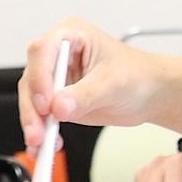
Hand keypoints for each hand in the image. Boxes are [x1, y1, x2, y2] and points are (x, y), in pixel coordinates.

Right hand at [18, 18, 163, 152]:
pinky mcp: (56, 98)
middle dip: (33, 108)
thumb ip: (85, 95)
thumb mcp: (114, 83)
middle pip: (32, 78)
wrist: (150, 93)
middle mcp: (58, 53)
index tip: (45, 103)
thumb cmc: (138, 75)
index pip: (43, 51)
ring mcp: (55, 77)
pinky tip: (45, 147)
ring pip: (32, 99)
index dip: (40, 77)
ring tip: (41, 145)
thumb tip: (59, 106)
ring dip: (34, 124)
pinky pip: (40, 115)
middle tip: (38, 134)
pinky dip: (41, 131)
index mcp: (72, 34)